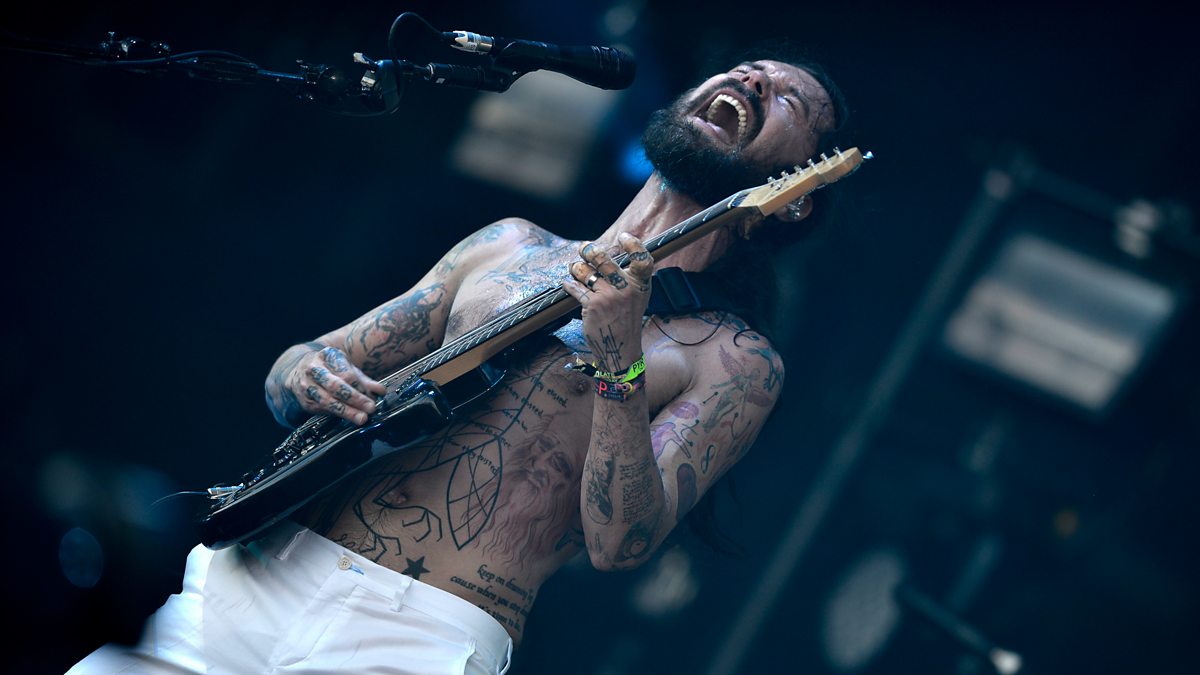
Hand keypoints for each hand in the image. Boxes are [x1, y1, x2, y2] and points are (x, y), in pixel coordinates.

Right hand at [283, 345, 386, 424]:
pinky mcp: (304, 401)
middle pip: (335, 386)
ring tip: (361, 418)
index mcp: (327, 356)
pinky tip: (348, 418)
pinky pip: (321, 409)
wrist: (299, 370)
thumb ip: (364, 380)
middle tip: (370, 408)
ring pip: (327, 400)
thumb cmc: (329, 369)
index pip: (346, 373)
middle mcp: (314, 369)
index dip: (360, 387)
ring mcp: (306, 385)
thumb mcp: (346, 368)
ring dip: (346, 411)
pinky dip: (336, 415)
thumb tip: (381, 391)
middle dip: (355, 399)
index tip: (374, 397)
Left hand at [561, 232, 653, 371]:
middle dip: (589, 250)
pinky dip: (570, 285)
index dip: (633, 244)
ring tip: (574, 267)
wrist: (620, 348)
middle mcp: (626, 288)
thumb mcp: (637, 297)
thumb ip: (630, 277)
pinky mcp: (593, 305)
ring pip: (585, 271)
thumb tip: (612, 253)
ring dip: (576, 267)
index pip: (642, 258)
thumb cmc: (627, 320)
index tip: (623, 237)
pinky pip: (576, 287)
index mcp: (641, 284)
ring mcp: (609, 295)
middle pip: (604, 259)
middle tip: (584, 248)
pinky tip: (568, 284)